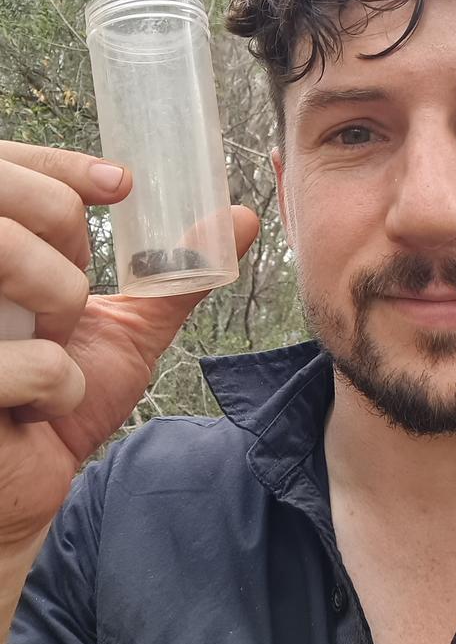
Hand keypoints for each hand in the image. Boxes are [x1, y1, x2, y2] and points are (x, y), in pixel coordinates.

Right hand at [0, 140, 258, 546]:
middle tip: (74, 292)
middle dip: (64, 232)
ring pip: (10, 255)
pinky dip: (57, 389)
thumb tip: (243, 217)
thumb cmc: (67, 397)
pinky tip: (37, 409)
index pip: (9, 163)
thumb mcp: (128, 325)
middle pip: (11, 195)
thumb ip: (176, 273)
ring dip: (61, 307)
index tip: (121, 184)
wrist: (34, 480)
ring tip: (56, 348)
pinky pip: (27, 360)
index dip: (61, 163)